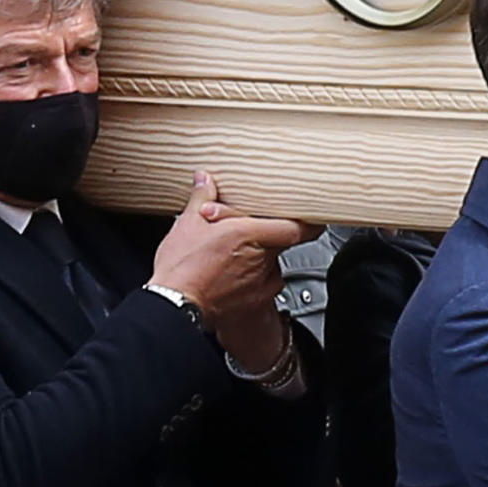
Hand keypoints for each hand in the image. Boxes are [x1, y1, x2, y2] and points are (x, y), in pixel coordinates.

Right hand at [152, 172, 309, 353]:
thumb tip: (204, 180)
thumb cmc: (181, 270)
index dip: (309, 222)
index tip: (312, 217)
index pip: (296, 228)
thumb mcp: (187, 224)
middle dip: (270, 235)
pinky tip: (234, 275)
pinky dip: (256, 277)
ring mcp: (261, 281)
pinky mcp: (256, 299)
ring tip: (233, 256)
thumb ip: (201, 198)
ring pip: (271, 262)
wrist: (174, 306)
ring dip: (260, 256)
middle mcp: (260, 258)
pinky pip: (265, 282)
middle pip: (281, 242)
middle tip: (251, 230)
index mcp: (249, 234)